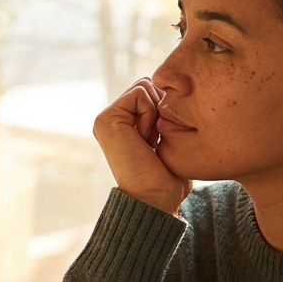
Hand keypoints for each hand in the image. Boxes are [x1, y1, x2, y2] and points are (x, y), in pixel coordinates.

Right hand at [93, 78, 191, 215]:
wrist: (154, 197)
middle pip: (149, 85)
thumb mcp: (169, 138)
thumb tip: (177, 92)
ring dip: (156, 112)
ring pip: (145, 86)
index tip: (161, 140)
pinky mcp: (105, 119)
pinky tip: (145, 139)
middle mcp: (111, 119)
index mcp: (123, 123)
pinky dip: (149, 114)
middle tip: (156, 140)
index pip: (152, 91)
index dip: (166, 109)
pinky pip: (139, 93)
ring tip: (150, 140)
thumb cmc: (168, 175)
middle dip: (161, 108)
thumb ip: (165, 114)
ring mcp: (106, 119)